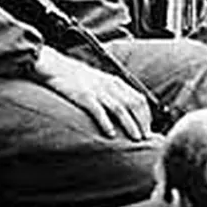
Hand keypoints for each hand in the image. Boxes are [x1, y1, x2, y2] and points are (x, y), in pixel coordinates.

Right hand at [32, 47, 151, 140]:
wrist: (57, 67)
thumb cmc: (79, 79)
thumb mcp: (101, 81)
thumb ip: (113, 93)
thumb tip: (126, 111)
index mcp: (116, 82)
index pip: (139, 99)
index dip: (146, 116)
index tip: (148, 130)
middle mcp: (110, 86)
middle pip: (133, 104)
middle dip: (142, 122)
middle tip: (146, 138)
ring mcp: (98, 91)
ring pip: (120, 109)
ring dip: (130, 125)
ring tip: (135, 139)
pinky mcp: (84, 96)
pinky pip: (98, 110)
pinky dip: (106, 122)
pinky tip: (111, 134)